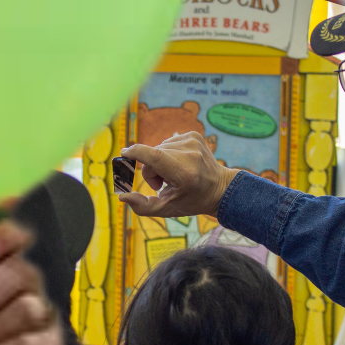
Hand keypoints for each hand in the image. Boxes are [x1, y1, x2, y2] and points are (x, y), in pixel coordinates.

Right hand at [118, 132, 239, 219]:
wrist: (221, 188)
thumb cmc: (192, 200)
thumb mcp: (168, 209)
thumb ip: (143, 206)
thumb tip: (122, 197)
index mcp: (184, 174)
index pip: (154, 156)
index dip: (135, 153)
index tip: (124, 154)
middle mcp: (189, 155)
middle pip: (152, 156)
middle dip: (149, 169)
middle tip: (161, 183)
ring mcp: (193, 142)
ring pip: (158, 148)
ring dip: (159, 161)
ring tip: (172, 174)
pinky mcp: (194, 135)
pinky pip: (168, 142)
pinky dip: (168, 153)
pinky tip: (178, 163)